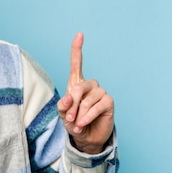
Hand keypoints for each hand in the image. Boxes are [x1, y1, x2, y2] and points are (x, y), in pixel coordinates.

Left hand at [57, 33, 113, 153]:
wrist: (86, 137)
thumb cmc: (74, 123)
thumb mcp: (63, 115)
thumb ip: (63, 106)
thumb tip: (67, 98)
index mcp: (76, 84)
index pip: (76, 64)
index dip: (77, 50)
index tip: (79, 34)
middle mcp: (89, 85)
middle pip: (79, 87)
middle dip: (72, 104)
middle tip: (68, 118)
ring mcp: (100, 92)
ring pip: (87, 100)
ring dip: (79, 114)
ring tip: (77, 124)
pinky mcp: (108, 102)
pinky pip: (97, 106)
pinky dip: (88, 116)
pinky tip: (84, 123)